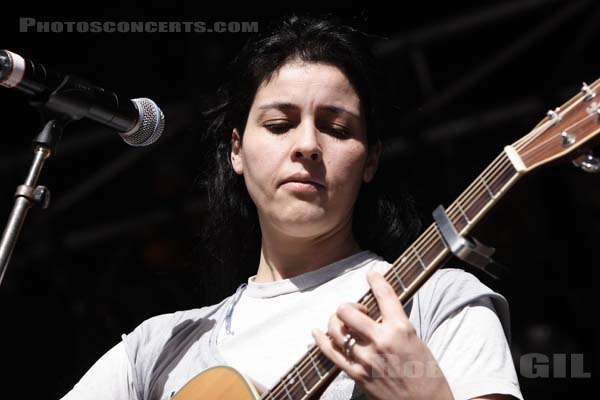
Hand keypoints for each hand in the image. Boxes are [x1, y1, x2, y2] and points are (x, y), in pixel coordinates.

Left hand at [311, 270, 453, 399]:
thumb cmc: (427, 374)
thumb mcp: (416, 340)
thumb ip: (395, 325)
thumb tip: (378, 312)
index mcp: (401, 329)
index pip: (384, 295)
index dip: (376, 280)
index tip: (371, 276)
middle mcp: (380, 341)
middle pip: (347, 311)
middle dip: (349, 307)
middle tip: (358, 312)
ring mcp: (366, 359)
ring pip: (336, 330)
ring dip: (336, 322)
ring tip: (344, 324)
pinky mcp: (356, 374)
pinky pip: (331, 353)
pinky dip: (321, 340)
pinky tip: (317, 332)